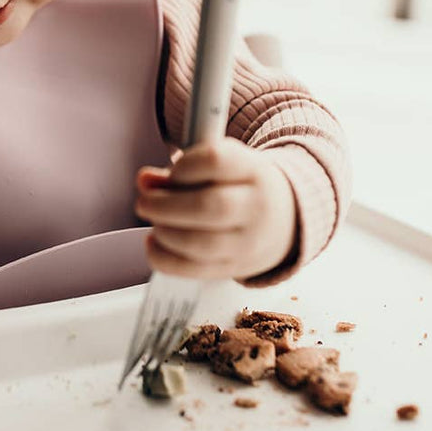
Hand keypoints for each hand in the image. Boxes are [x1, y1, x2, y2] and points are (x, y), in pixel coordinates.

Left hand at [134, 138, 295, 280]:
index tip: (172, 173)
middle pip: (209, 206)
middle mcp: (256, 207)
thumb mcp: (222, 166)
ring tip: (155, 222)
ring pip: (201, 243)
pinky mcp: (234, 267)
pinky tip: (154, 242)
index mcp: (253, 170)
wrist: (285, 219)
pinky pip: (194, 270)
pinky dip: (164, 258)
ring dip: (165, 232)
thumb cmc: (242, 187)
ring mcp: (248, 242)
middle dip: (165, 205)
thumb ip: (180, 169)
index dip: (183, 167)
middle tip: (145, 202)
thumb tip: (145, 180)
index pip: (215, 160)